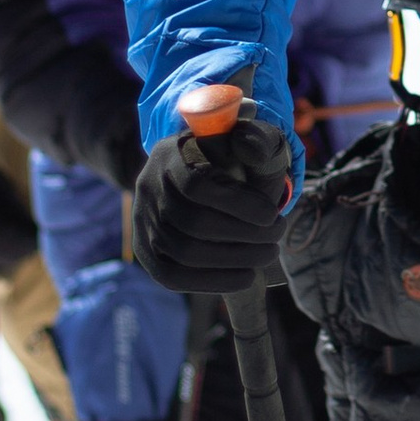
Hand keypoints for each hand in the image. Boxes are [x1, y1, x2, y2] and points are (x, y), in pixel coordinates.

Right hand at [133, 101, 294, 293]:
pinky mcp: (146, 252)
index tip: (272, 214)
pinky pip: (173, 277)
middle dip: (245, 235)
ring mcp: (142, 222)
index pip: (196, 185)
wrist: (194, 173)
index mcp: (169, 154)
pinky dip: (214, 281)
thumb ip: (252, 139)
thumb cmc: (225, 156)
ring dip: (235, 259)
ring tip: (268, 253)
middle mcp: (148, 188)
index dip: (238, 204)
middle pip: (193, 223)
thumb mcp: (239, 139)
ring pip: (185, 253)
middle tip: (277, 236)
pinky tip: (246, 277)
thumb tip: (252, 149)